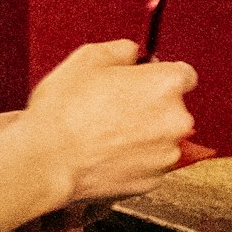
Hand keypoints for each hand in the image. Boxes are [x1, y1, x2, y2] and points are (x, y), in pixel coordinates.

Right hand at [19, 38, 198, 204]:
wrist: (47, 161)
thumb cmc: (65, 109)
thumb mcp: (88, 58)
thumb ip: (121, 50)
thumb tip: (133, 54)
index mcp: (166, 85)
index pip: (184, 75)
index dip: (160, 76)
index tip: (142, 81)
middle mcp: (177, 120)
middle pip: (172, 109)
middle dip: (150, 107)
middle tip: (113, 109)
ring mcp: (167, 154)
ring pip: (161, 138)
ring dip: (143, 135)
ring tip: (105, 134)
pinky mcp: (154, 180)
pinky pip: (149, 164)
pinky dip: (134, 160)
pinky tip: (106, 155)